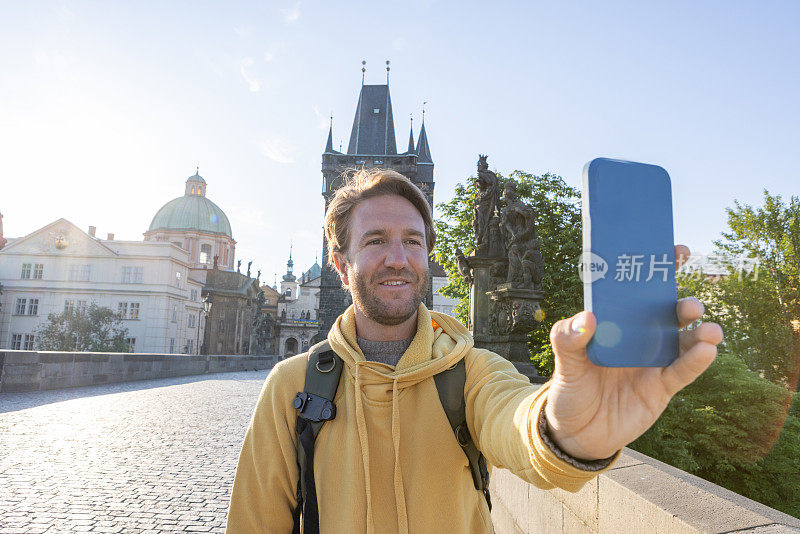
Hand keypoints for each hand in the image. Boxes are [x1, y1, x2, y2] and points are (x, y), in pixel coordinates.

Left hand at [544, 245, 723, 459]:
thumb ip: (568, 339)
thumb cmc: (569, 390)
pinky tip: (707, 350)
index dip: (657, 272)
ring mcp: (652, 362)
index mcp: (615, 324)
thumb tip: (587, 317)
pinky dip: (696, 361)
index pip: (637, 292)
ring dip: (699, 333)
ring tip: (708, 329)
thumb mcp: (563, 363)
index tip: (676, 252)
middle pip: (665, 315)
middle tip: (689, 305)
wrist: (575, 433)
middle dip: (681, 305)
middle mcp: (637, 338)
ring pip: (682, 341)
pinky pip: (682, 371)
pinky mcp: (661, 387)